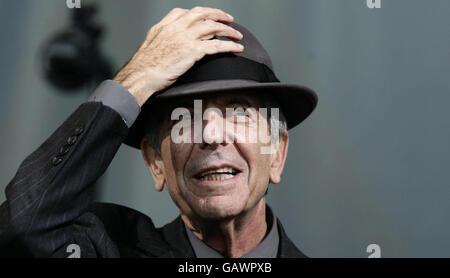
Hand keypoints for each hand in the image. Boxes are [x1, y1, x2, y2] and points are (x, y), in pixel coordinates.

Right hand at [113, 6, 243, 106]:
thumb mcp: (151, 45)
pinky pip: (216, 45)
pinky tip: (237, 48)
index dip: (200, 13)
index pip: (185, 13)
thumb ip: (162, 39)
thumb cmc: (144, 67)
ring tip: (237, 34)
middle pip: (202, 14)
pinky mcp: (193, 51)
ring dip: (227, 30)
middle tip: (228, 19)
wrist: (141, 75)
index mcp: (165, 26)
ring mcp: (186, 38)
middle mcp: (176, 28)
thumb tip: (170, 44)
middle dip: (217, 15)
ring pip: (212, 27)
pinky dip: (229, 46)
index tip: (207, 16)